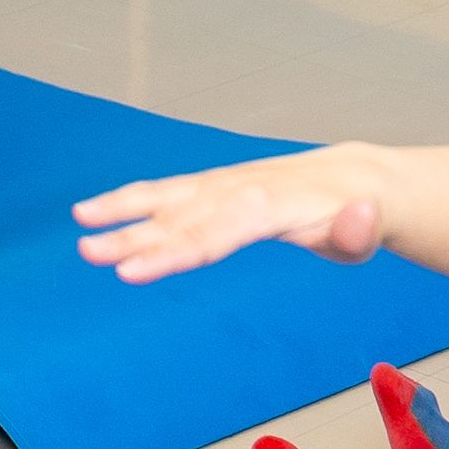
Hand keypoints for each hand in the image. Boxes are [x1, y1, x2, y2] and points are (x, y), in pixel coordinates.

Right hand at [75, 150, 385, 283]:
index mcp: (269, 205)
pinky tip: (98, 210)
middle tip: (89, 252)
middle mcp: (238, 189)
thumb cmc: (357, 215)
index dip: (170, 253)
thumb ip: (359, 229)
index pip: (212, 235)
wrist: (352, 177)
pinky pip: (169, 191)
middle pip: (179, 218)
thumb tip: (360, 213)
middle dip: (134, 236)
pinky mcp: (214, 187)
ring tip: (80, 219)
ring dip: (122, 210)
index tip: (130, 271)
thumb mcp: (368, 230)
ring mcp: (224, 185)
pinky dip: (133, 198)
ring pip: (167, 198)